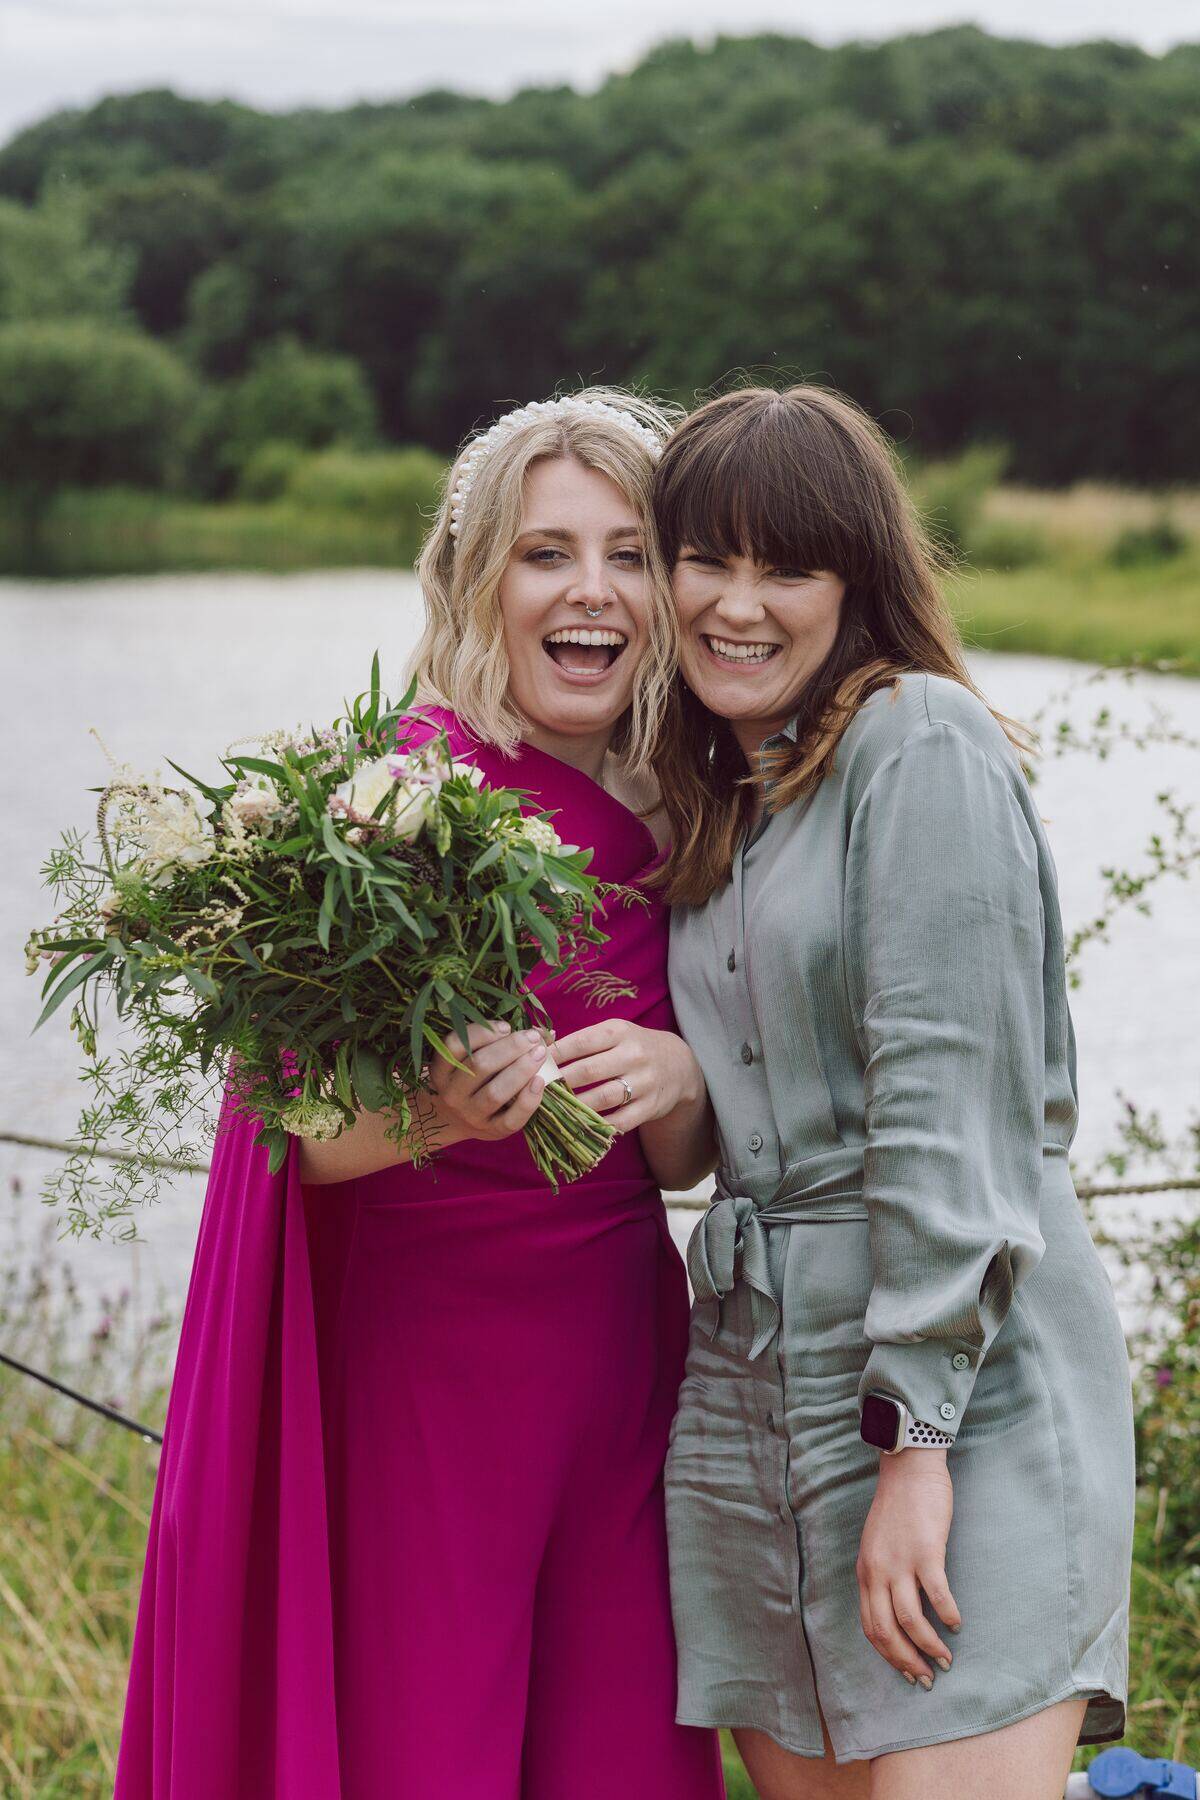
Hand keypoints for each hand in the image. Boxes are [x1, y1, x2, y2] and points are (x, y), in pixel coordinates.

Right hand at [426, 1020, 550, 1143]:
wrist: (453, 1118)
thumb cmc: (468, 1078)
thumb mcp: (469, 1057)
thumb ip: (497, 1040)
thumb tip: (543, 1031)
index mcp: (442, 1069)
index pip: (455, 1046)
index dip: (482, 1032)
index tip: (506, 1027)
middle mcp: (452, 1093)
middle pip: (480, 1066)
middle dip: (510, 1047)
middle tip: (531, 1037)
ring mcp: (470, 1115)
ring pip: (495, 1093)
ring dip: (521, 1070)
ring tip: (539, 1054)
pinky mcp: (491, 1131)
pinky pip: (511, 1119)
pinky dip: (527, 1101)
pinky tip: (539, 1082)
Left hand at [550, 1020, 703, 1134]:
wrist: (678, 1065)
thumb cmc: (633, 1047)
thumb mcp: (615, 1033)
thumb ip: (583, 1040)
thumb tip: (542, 1047)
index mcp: (619, 1032)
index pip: (581, 1042)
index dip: (555, 1054)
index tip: (532, 1063)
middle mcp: (634, 1055)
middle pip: (589, 1071)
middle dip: (559, 1082)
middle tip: (536, 1091)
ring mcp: (644, 1082)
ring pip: (603, 1098)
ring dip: (574, 1106)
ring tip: (553, 1110)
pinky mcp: (650, 1106)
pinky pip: (621, 1120)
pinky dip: (599, 1125)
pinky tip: (580, 1125)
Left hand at [855, 1450, 960, 1686]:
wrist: (908, 1469)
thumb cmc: (897, 1506)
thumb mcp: (876, 1544)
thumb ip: (881, 1574)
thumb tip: (895, 1609)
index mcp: (865, 1571)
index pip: (870, 1626)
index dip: (888, 1655)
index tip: (906, 1671)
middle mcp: (877, 1571)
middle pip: (886, 1631)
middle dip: (906, 1661)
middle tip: (926, 1679)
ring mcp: (900, 1562)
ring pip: (910, 1620)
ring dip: (928, 1646)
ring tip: (945, 1659)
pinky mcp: (925, 1551)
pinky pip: (936, 1595)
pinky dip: (947, 1615)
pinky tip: (957, 1624)